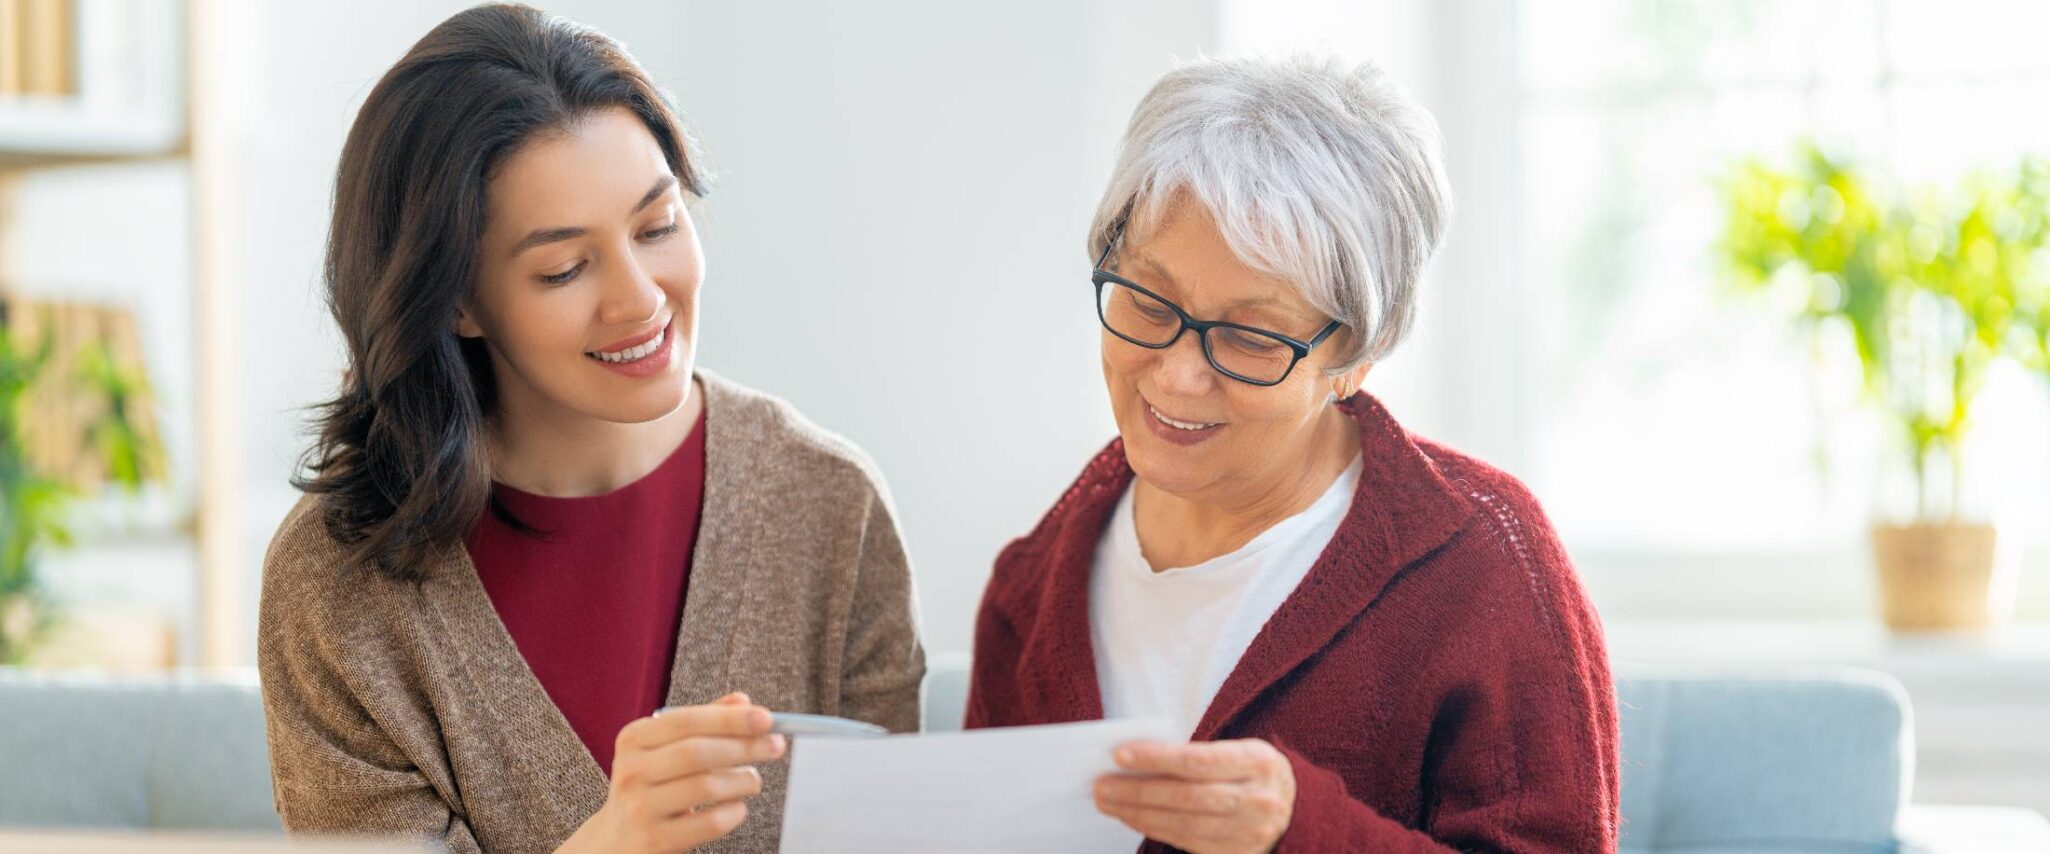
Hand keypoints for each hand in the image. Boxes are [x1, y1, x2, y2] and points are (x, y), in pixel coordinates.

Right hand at [558, 692, 785, 853]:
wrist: (614, 842)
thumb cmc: (649, 788)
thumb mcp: (663, 750)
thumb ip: (702, 723)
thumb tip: (743, 702)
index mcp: (634, 739)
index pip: (687, 720)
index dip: (730, 718)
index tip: (766, 718)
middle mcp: (632, 770)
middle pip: (698, 752)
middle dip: (744, 746)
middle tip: (775, 746)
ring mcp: (641, 807)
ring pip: (706, 787)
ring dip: (742, 780)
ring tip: (754, 780)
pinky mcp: (655, 839)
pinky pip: (709, 823)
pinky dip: (734, 813)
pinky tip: (738, 807)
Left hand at [1094, 738, 1295, 853]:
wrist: (1297, 809)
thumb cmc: (1252, 771)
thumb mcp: (1238, 751)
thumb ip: (1197, 755)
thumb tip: (1135, 760)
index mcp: (1258, 762)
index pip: (1198, 760)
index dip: (1157, 758)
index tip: (1120, 754)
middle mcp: (1258, 800)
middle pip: (1187, 797)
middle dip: (1137, 791)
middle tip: (1100, 784)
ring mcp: (1250, 832)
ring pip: (1183, 825)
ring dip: (1137, 814)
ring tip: (1107, 801)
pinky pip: (1187, 842)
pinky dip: (1153, 828)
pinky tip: (1131, 817)